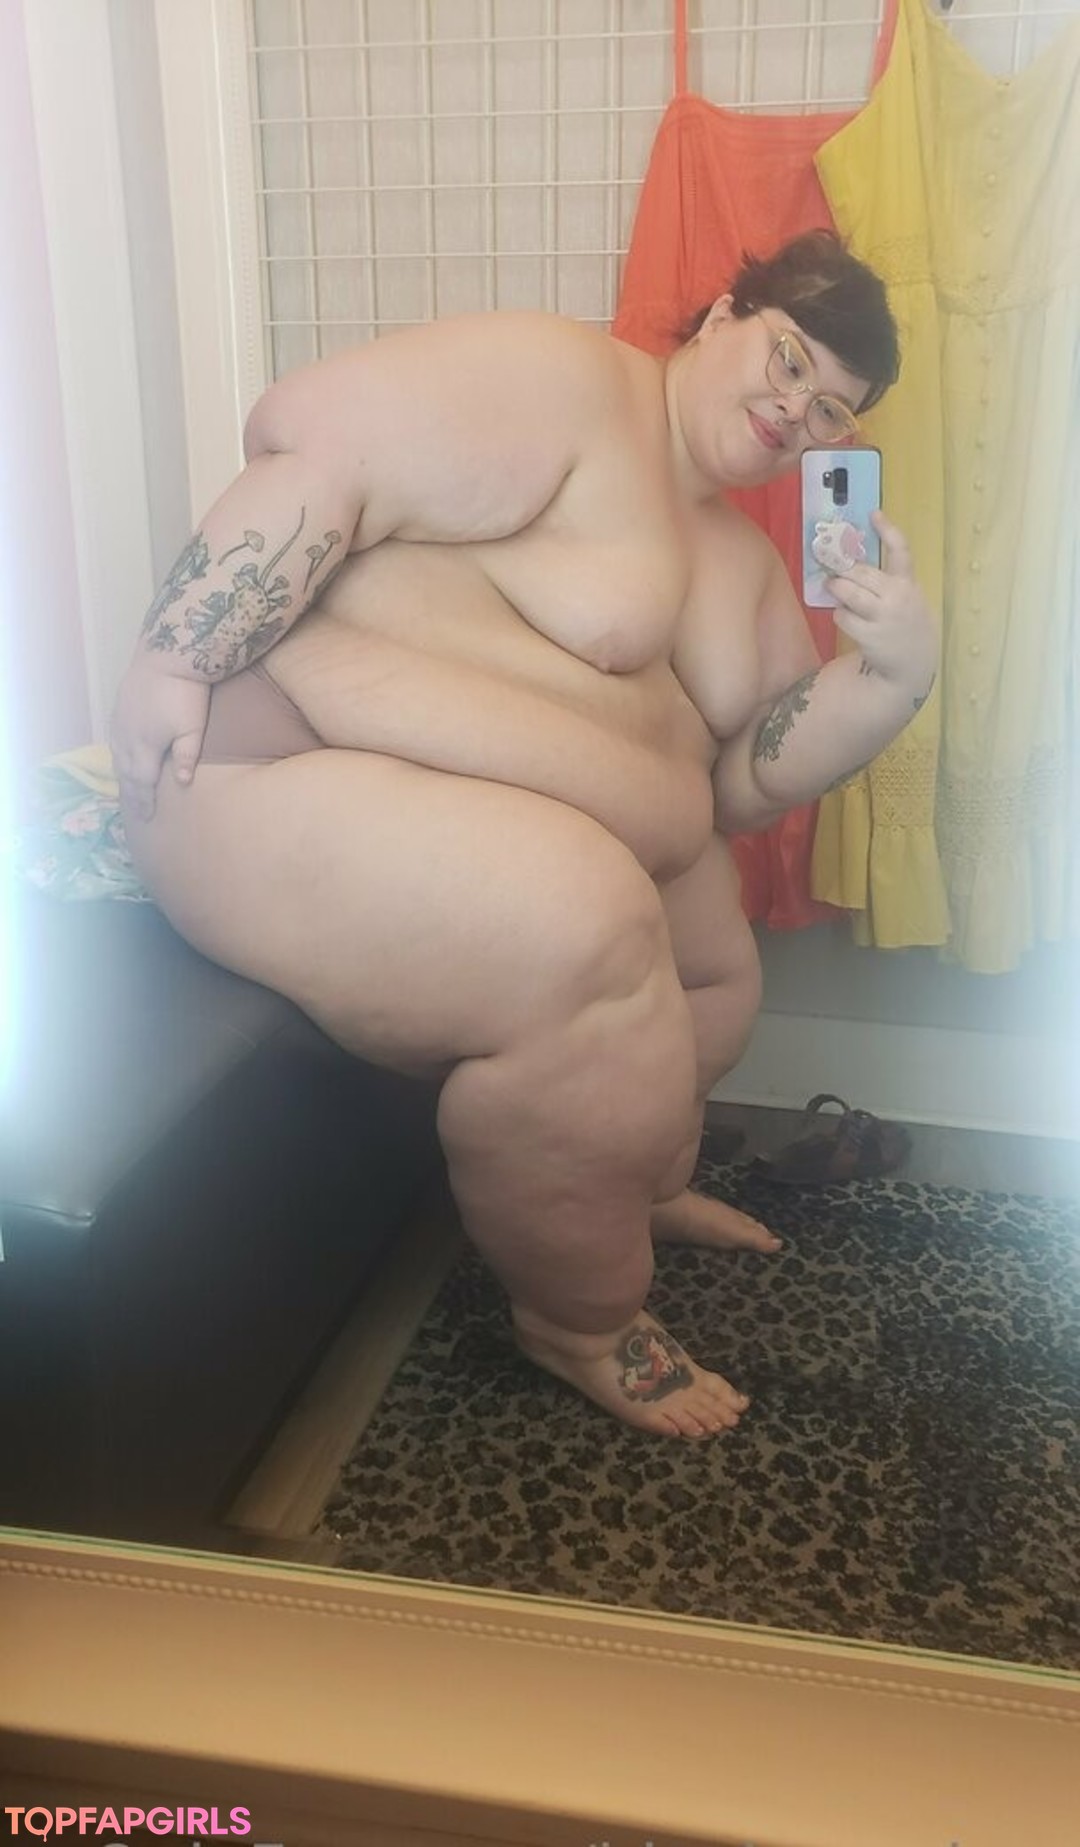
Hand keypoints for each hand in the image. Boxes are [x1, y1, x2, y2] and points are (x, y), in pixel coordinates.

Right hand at [110, 654, 210, 820]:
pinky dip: (118, 755)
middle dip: (131, 794)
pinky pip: (114, 738)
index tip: (147, 817)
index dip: (145, 800)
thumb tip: (181, 783)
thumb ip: (187, 756)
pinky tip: (121, 757)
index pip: (142, 781)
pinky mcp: (120, 706)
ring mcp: (121, 720)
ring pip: (118, 756)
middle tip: (135, 812)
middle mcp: (127, 736)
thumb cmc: (186, 692)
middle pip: (127, 772)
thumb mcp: (193, 727)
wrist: (168, 652)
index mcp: (145, 746)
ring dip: (122, 775)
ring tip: (127, 790)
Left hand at [827, 512, 936, 695]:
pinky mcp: (869, 634)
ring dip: (836, 587)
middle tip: (831, 565)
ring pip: (849, 592)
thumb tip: (853, 567)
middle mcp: (897, 596)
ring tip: (831, 586)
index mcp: (907, 583)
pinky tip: (845, 616)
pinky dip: (840, 614)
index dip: (887, 529)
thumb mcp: (907, 599)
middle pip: (862, 571)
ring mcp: (883, 616)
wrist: (912, 663)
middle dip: (842, 567)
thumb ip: (888, 583)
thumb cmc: (905, 624)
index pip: (900, 550)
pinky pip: (843, 616)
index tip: (873, 513)